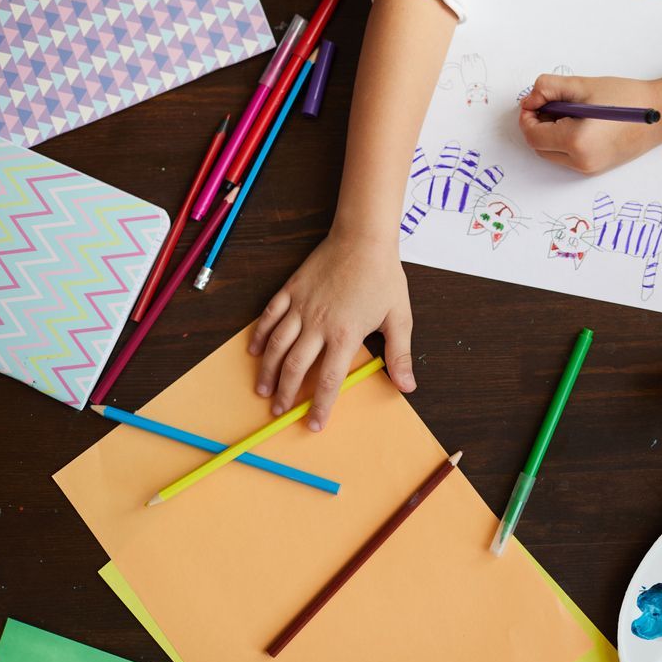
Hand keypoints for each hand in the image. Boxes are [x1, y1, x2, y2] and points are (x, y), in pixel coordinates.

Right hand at [249, 232, 415, 430]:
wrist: (363, 238)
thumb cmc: (384, 277)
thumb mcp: (399, 317)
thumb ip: (399, 354)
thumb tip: (407, 386)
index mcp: (344, 335)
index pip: (328, 380)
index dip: (320, 406)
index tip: (314, 424)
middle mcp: (317, 324)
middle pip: (294, 367)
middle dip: (285, 394)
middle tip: (279, 411)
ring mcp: (301, 306)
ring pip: (275, 345)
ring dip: (266, 371)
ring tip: (262, 390)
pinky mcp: (290, 290)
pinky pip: (269, 316)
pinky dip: (259, 335)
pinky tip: (254, 351)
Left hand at [518, 74, 661, 173]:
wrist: (660, 115)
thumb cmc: (627, 99)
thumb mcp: (583, 86)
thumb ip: (549, 88)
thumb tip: (529, 99)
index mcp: (576, 142)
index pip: (533, 135)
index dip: (527, 116)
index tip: (534, 100)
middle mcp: (581, 162)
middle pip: (539, 148)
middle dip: (538, 125)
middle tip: (550, 102)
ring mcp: (589, 169)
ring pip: (552, 154)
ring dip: (550, 133)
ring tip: (569, 111)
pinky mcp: (596, 169)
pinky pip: (567, 157)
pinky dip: (564, 141)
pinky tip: (579, 123)